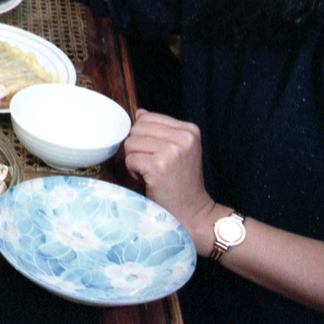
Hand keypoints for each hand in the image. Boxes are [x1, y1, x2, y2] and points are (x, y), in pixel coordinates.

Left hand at [123, 110, 216, 253]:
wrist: (193, 211)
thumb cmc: (181, 182)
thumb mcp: (178, 150)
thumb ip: (160, 129)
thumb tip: (140, 112)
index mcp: (189, 130)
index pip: (147, 118)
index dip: (145, 137)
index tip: (158, 153)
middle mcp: (183, 137)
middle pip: (136, 130)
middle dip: (138, 148)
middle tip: (154, 165)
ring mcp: (172, 151)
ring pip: (130, 144)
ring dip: (135, 160)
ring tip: (152, 172)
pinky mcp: (158, 166)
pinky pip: (130, 160)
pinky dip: (134, 172)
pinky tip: (149, 180)